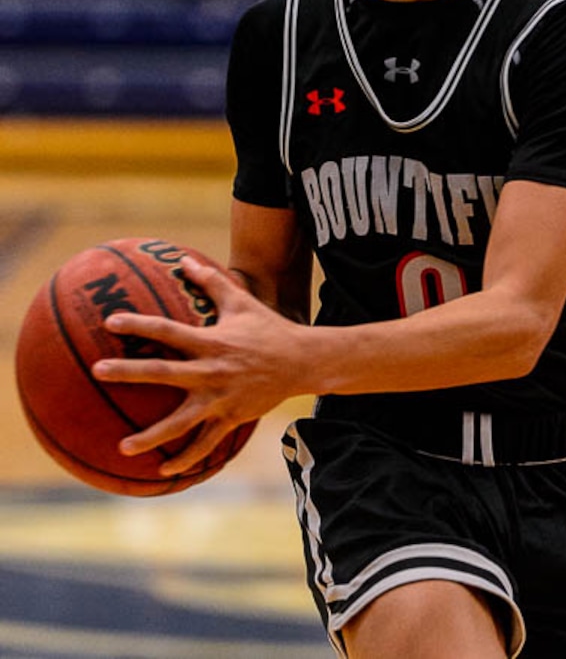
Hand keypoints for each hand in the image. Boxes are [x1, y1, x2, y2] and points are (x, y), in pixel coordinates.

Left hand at [92, 256, 307, 474]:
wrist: (302, 361)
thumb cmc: (267, 327)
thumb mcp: (241, 300)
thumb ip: (211, 281)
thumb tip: (185, 260)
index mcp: (211, 342)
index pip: (168, 331)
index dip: (140, 325)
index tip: (110, 322)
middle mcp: (212, 371)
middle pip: (164, 373)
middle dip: (129, 373)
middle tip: (98, 372)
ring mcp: (221, 398)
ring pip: (180, 422)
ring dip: (151, 436)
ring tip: (122, 447)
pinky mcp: (231, 418)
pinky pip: (206, 443)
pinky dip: (186, 458)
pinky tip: (163, 471)